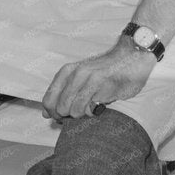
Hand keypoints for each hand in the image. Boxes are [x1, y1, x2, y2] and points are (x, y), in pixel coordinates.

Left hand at [41, 39, 155, 119]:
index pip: (48, 101)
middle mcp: (74, 74)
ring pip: (72, 110)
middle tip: (81, 111)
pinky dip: (92, 112)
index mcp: (66, 72)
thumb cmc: (104, 73)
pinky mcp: (100, 83)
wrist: (129, 58)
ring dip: (82, 114)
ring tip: (91, 106)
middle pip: (59, 108)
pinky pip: (88, 108)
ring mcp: (87, 78)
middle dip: (68, 116)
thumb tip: (45, 115)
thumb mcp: (79, 81)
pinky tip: (99, 105)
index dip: (54, 113)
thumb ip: (62, 96)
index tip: (64, 116)